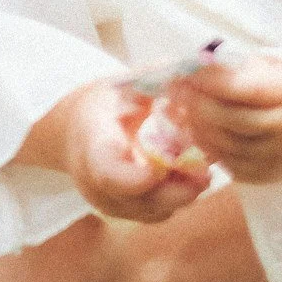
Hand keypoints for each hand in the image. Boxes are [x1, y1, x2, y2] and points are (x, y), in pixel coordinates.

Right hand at [34, 81, 209, 224]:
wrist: (75, 130)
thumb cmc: (105, 104)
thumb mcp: (126, 84)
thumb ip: (159, 78)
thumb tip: (200, 66)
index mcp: (92, 142)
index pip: (109, 173)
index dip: (139, 178)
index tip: (165, 167)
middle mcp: (95, 180)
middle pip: (138, 200)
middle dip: (178, 190)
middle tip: (206, 172)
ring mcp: (108, 201)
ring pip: (153, 211)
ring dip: (181, 194)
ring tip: (201, 171)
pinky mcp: (123, 212)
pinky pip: (156, 214)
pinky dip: (176, 199)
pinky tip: (186, 177)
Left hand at [172, 53, 281, 187]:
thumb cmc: (276, 90)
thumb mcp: (264, 68)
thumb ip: (231, 66)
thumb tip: (189, 64)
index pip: (248, 90)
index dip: (212, 83)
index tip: (187, 75)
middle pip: (235, 120)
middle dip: (199, 106)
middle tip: (177, 93)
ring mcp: (281, 155)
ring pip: (228, 145)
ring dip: (198, 128)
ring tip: (183, 111)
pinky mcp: (268, 175)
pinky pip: (230, 165)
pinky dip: (207, 148)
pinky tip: (197, 132)